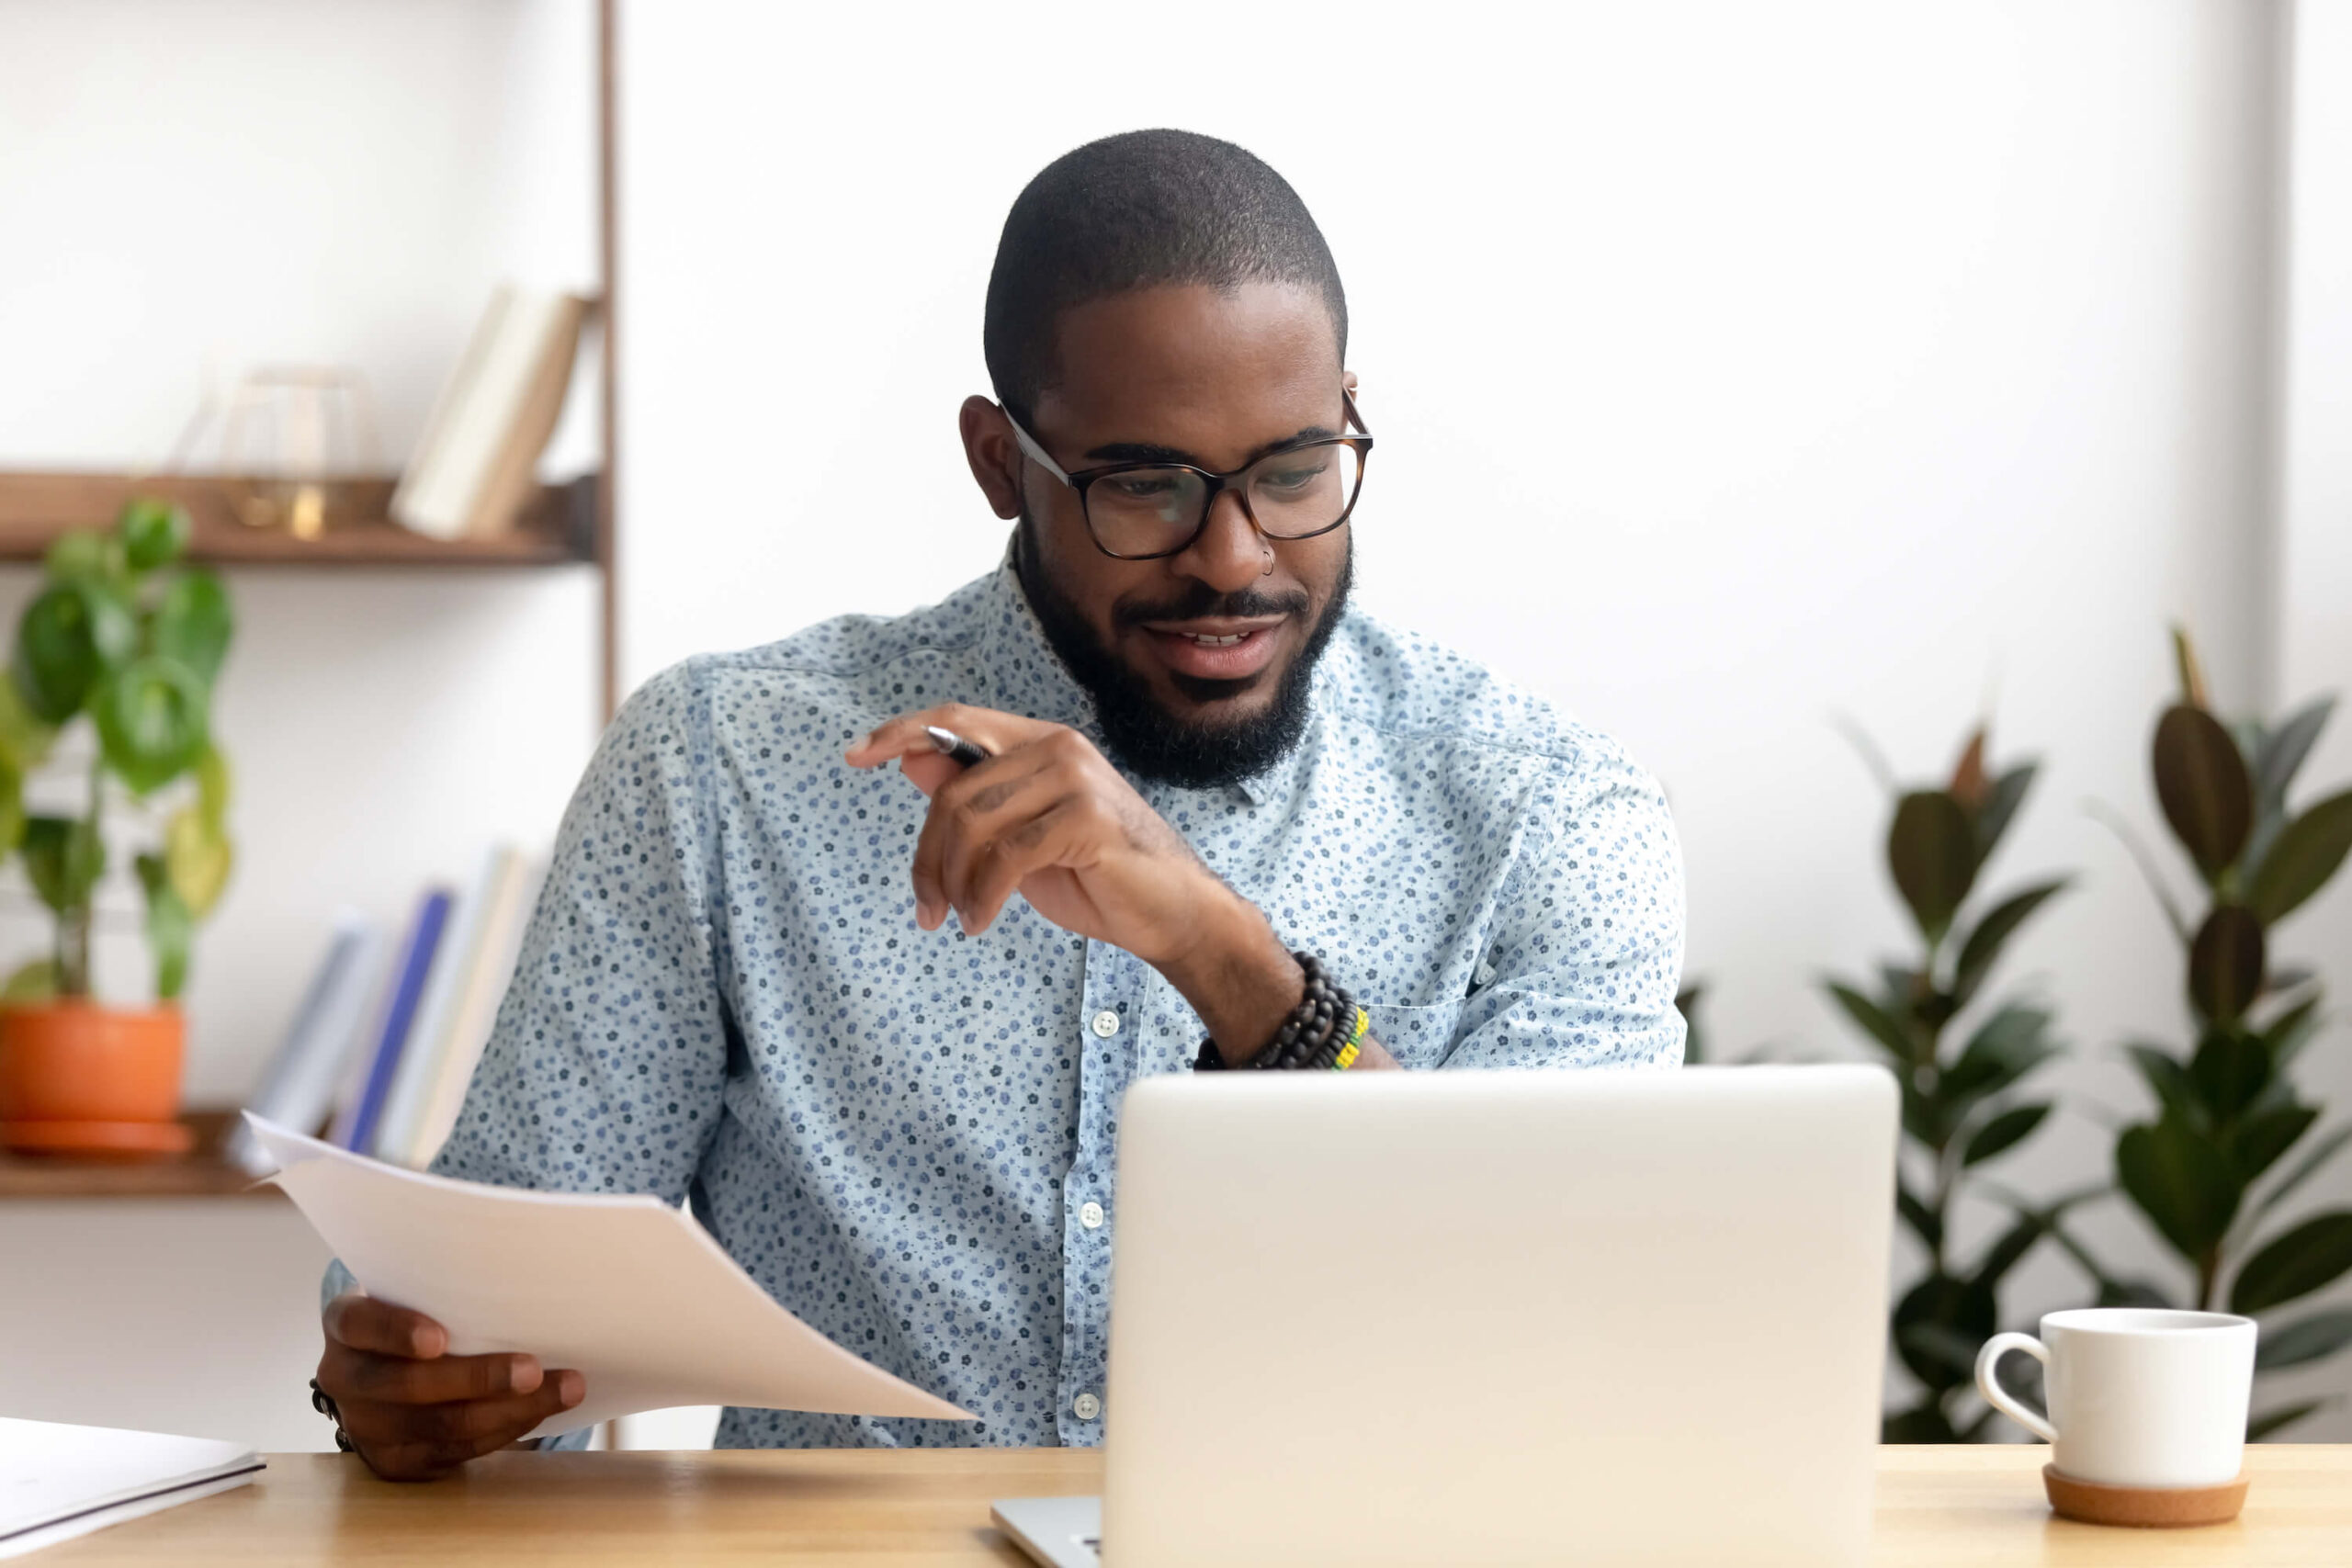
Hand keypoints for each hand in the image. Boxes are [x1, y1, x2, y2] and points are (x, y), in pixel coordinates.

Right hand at [316, 1293, 583, 1480]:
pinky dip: (503, 1429)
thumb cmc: (415, 1311)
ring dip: (510, 1409)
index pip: (359, 1324)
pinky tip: (539, 1410)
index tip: (440, 1338)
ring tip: (564, 1388)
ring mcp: (364, 1426)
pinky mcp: (394, 1460)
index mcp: (345, 1324)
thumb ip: (443, 1288)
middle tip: (533, 1369)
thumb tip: (524, 1278)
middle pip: (407, 1386)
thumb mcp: (414, 1291)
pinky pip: (454, 1450)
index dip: (397, 1332)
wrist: (385, 1363)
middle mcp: (344, 1377)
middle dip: (477, 1378)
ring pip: (440, 1425)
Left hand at [845, 704, 1239, 967]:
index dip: (901, 732)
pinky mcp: (1088, 818)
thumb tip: (910, 758)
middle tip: (927, 908)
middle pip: (953, 791)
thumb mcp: (1018, 836)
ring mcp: (1076, 778)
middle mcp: (1058, 746)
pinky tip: (982, 920)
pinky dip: (982, 896)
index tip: (855, 754)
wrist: (1173, 914)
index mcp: (1040, 741)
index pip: (955, 721)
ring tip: (960, 918)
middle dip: (927, 857)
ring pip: (972, 823)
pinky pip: (1005, 856)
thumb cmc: (1097, 876)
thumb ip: (972, 797)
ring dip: (952, 883)